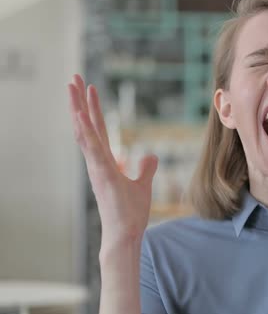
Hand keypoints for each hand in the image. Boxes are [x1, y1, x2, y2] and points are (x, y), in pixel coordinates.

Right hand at [67, 75, 157, 247]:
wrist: (125, 235)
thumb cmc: (130, 213)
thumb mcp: (143, 185)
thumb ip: (145, 169)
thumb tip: (150, 155)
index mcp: (105, 162)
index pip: (99, 130)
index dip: (94, 109)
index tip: (89, 89)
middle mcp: (97, 162)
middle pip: (88, 126)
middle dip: (80, 101)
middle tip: (73, 78)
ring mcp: (97, 168)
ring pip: (85, 133)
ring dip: (78, 109)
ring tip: (72, 87)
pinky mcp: (102, 175)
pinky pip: (93, 149)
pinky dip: (87, 132)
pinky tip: (81, 115)